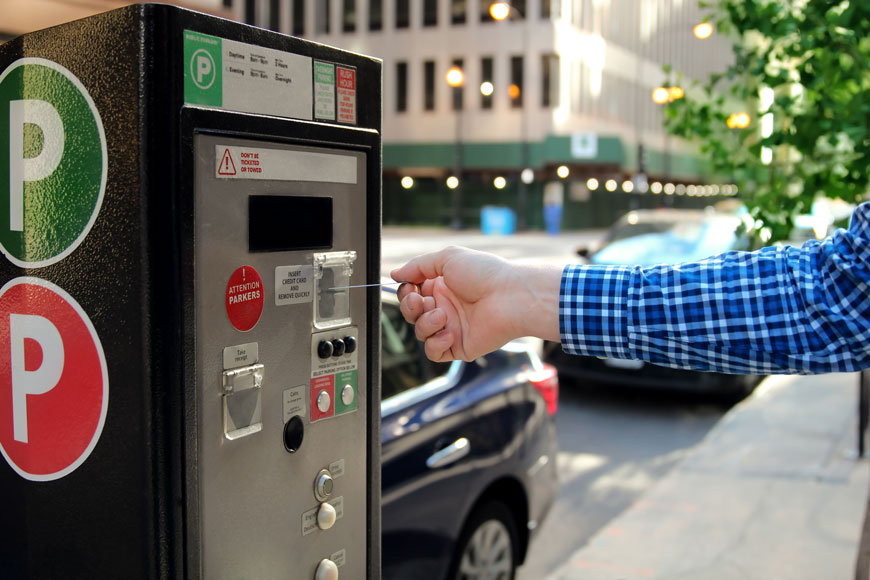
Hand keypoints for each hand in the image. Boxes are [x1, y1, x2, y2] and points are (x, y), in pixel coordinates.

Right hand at [390, 247, 561, 361]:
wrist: (510, 296)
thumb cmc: (484, 274)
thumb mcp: (447, 258)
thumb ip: (418, 266)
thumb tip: (395, 274)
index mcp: (442, 286)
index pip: (412, 294)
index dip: (406, 292)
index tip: (410, 287)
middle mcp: (446, 307)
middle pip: (412, 315)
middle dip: (410, 308)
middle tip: (421, 302)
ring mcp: (452, 328)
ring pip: (421, 333)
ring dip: (425, 324)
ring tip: (443, 314)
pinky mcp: (459, 347)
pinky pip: (434, 353)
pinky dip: (435, 344)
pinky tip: (448, 333)